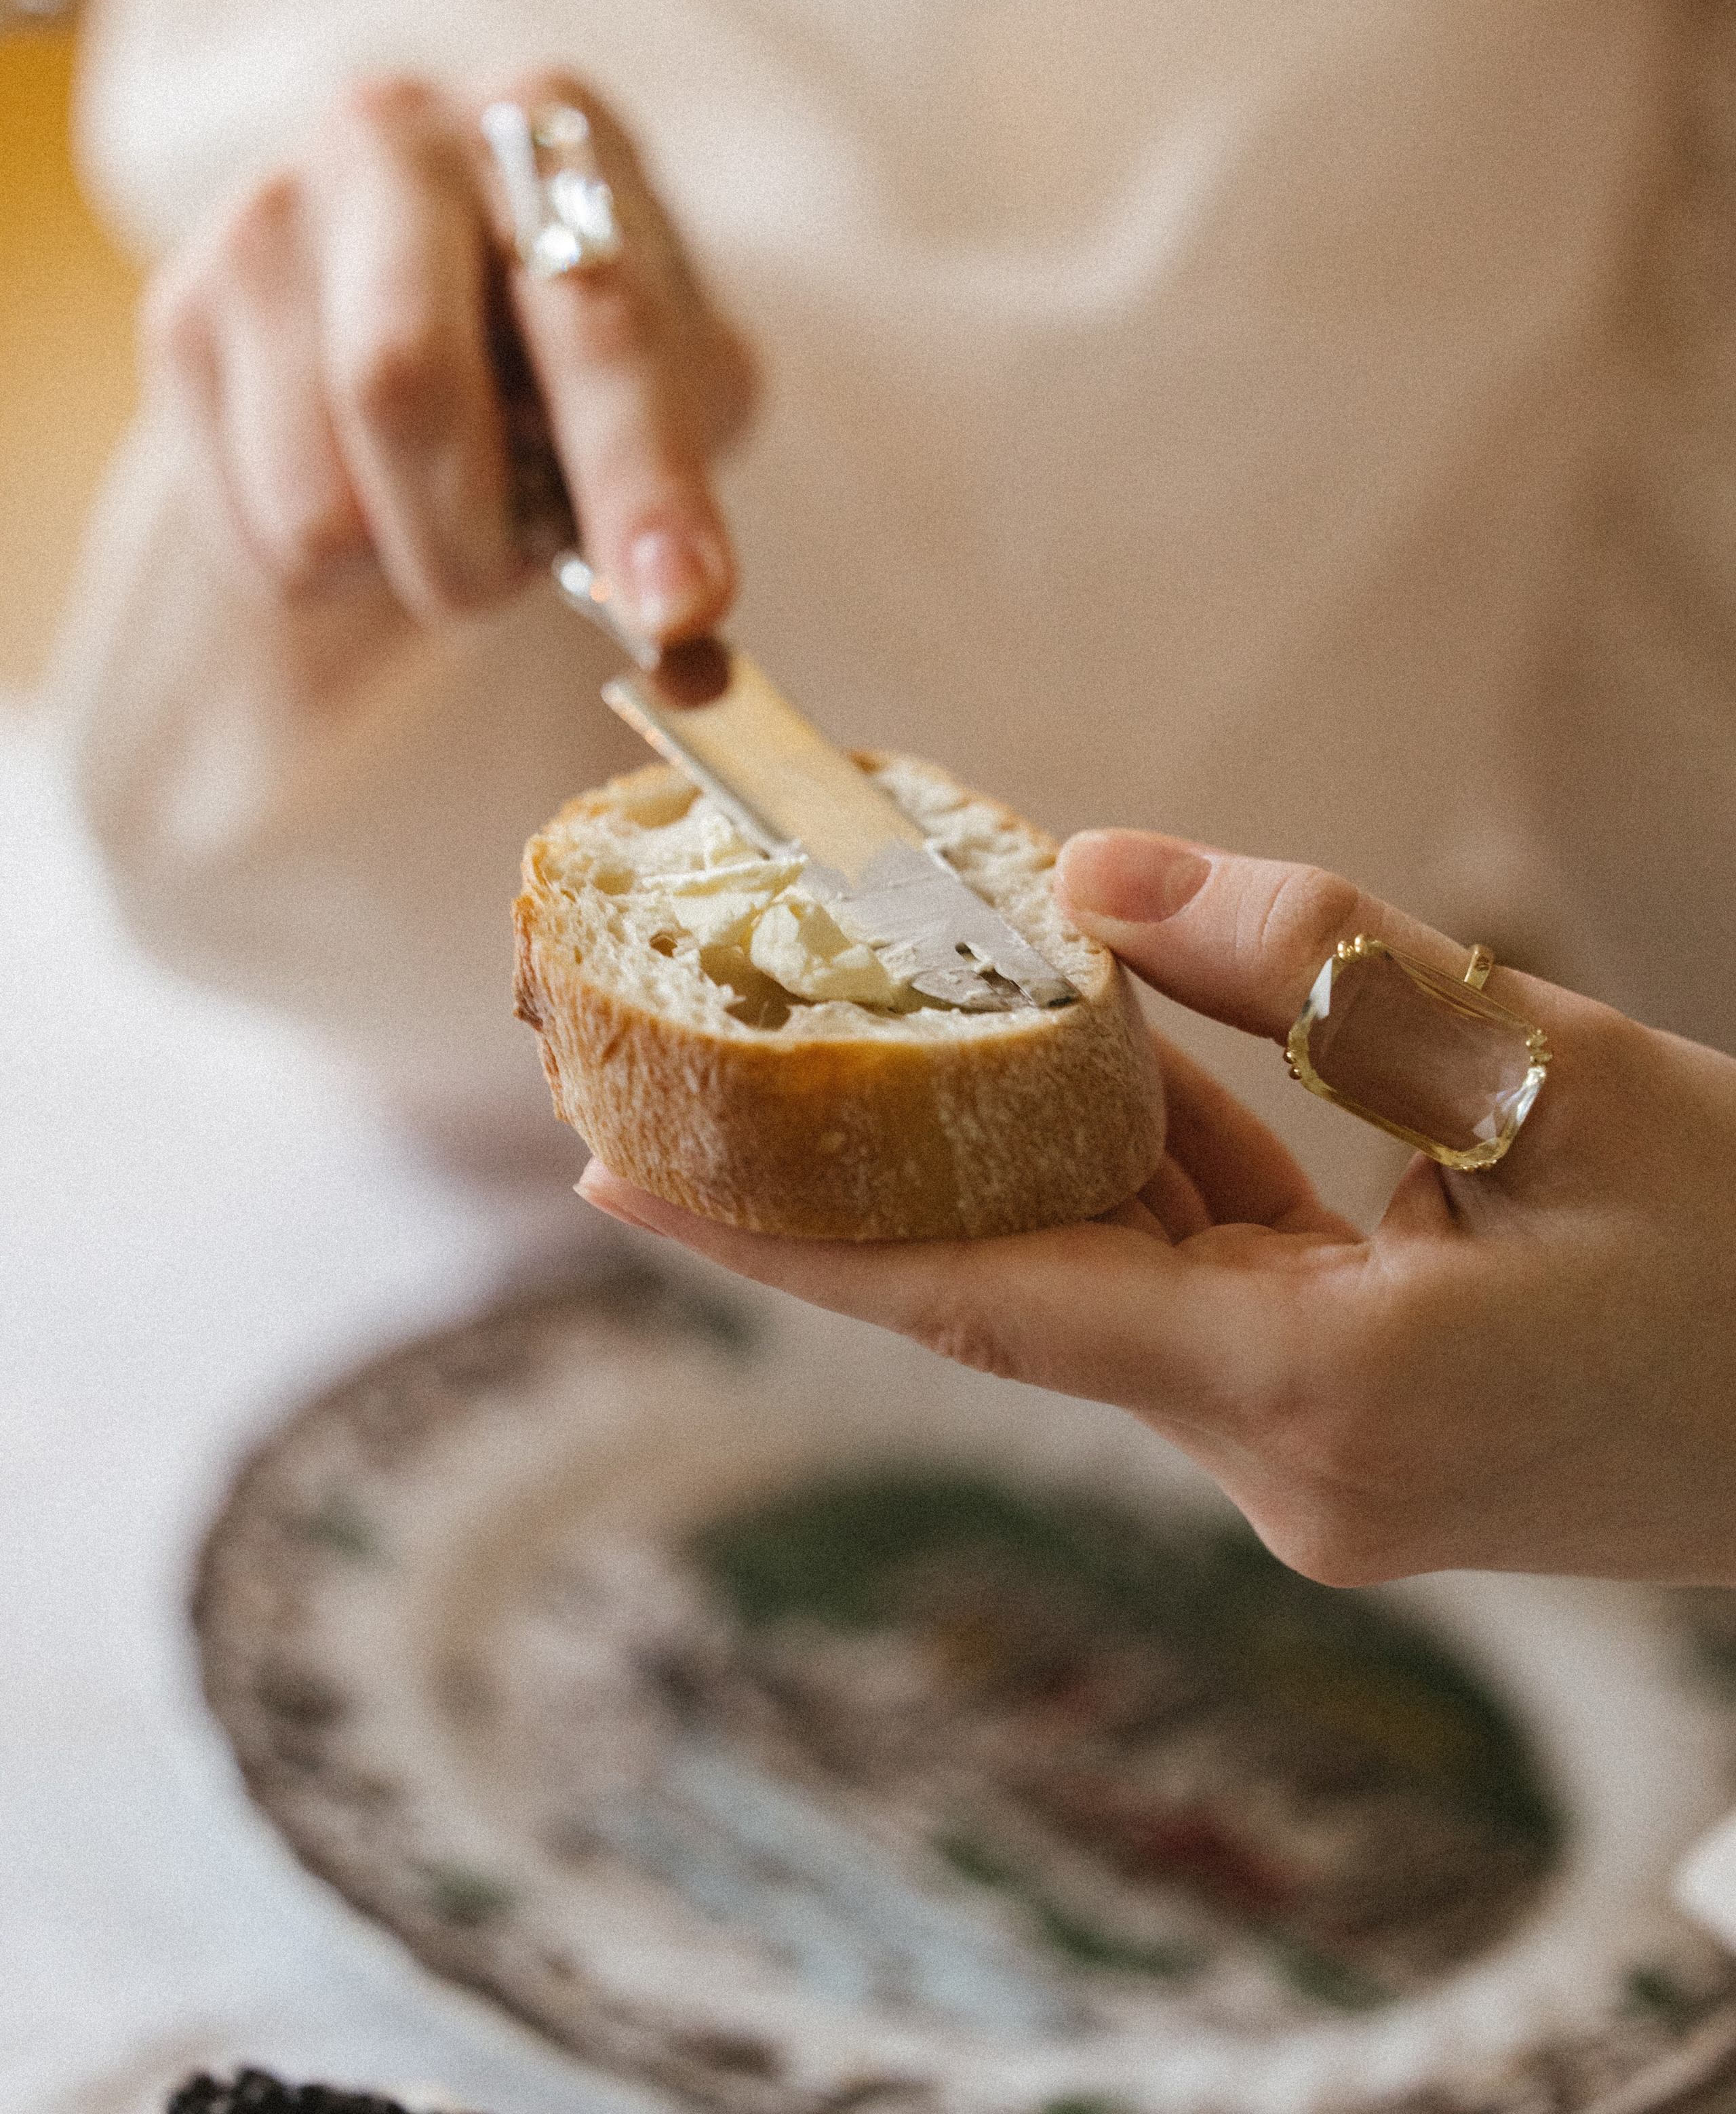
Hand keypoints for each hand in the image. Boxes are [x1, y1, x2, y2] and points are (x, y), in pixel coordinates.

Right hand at [141, 70, 755, 634]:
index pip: (599, 320)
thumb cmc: (577, 327)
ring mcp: (264, 220)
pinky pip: (262, 536)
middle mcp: (390, 139)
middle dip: (475, 543)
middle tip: (511, 584)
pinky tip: (370, 485)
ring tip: (444, 497)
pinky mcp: (183, 315)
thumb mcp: (679, 361)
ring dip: (406, 560)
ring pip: (320, 503)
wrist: (431, 264)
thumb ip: (684, 459)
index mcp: (546, 123)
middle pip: (402, 382)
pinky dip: (340, 567)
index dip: (642, 479)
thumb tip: (668, 604)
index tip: (681, 606)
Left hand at [582, 830, 1735, 1585]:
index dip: (786, 1235)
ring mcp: (1319, 1468)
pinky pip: (1207, 1295)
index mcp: (1321, 1391)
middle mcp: (1287, 1465)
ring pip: (1116, 1279)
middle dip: (874, 1168)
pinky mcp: (1356, 1438)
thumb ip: (1311, 964)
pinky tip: (1112, 1067)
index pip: (987, 1301)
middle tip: (708, 1052)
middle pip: (1024, 1285)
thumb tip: (1089, 882)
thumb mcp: (1550, 1063)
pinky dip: (1157, 1184)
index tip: (613, 1171)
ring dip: (1031, 1154)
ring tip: (910, 1021)